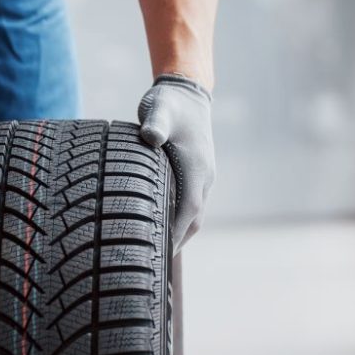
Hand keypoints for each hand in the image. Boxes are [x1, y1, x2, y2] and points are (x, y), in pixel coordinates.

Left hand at [138, 73, 214, 253]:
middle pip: (194, 218)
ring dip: (179, 231)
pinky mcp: (195, 173)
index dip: (177, 231)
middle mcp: (204, 176)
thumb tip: (150, 137)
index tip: (161, 252)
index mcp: (197, 167)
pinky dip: (178, 218)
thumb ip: (155, 123)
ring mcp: (202, 175)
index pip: (190, 209)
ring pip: (194, 213)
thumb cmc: (169, 102)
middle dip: (177, 240)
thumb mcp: (159, 109)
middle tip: (155, 263)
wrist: (187, 92)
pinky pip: (190, 203)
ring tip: (157, 252)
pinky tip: (160, 225)